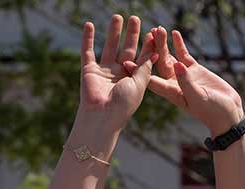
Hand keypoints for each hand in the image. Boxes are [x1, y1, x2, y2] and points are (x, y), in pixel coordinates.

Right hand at [77, 15, 157, 131]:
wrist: (102, 116)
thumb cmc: (124, 104)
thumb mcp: (139, 85)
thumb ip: (145, 68)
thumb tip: (157, 53)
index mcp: (133, 79)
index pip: (141, 58)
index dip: (147, 45)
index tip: (153, 32)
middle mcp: (119, 74)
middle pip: (126, 50)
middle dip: (131, 34)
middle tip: (135, 18)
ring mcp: (104, 71)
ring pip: (109, 46)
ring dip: (113, 32)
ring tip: (117, 16)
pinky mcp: (89, 70)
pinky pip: (87, 51)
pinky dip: (87, 38)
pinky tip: (89, 25)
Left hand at [148, 29, 244, 133]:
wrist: (228, 114)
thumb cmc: (213, 111)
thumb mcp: (198, 97)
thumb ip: (187, 81)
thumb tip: (177, 64)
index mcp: (171, 92)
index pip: (151, 80)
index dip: (139, 71)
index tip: (126, 62)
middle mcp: (174, 83)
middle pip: (159, 63)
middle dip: (154, 48)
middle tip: (149, 34)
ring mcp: (184, 76)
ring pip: (170, 57)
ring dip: (164, 44)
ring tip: (158, 29)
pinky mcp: (195, 71)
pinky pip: (184, 55)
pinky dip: (179, 45)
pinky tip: (174, 33)